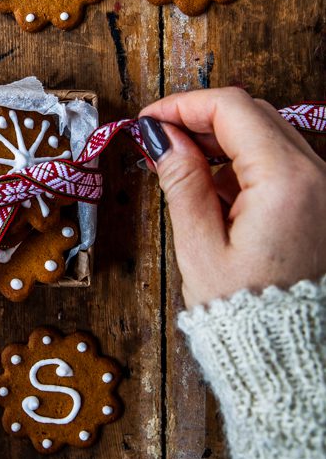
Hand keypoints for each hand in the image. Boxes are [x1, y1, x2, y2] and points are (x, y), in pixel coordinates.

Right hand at [138, 87, 325, 307]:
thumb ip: (181, 181)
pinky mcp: (318, 201)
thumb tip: (162, 136)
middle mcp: (315, 176)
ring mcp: (322, 187)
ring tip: (182, 172)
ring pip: (266, 133)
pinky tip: (215, 193)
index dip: (183, 105)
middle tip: (159, 142)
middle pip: (252, 114)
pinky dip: (243, 163)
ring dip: (221, 141)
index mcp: (285, 181)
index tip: (149, 120)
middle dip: (200, 120)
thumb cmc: (245, 311)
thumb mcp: (200, 246)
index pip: (232, 108)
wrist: (286, 354)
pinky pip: (279, 161)